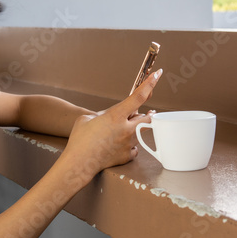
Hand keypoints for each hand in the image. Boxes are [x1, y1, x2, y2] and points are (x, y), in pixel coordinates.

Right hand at [58, 69, 160, 188]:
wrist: (78, 163)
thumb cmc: (80, 139)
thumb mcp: (88, 118)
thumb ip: (104, 113)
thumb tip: (115, 115)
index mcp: (115, 117)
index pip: (139, 97)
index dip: (150, 84)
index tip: (157, 74)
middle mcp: (126, 130)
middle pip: (149, 117)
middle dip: (150, 113)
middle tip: (150, 111)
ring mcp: (128, 144)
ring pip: (141, 132)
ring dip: (136, 128)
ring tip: (125, 129)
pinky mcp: (126, 156)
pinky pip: (134, 147)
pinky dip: (130, 144)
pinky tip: (121, 144)